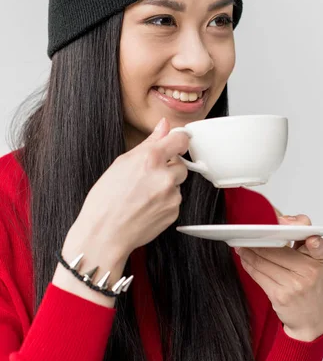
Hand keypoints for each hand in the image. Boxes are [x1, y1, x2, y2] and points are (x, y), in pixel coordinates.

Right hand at [65, 117, 189, 262]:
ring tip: (142, 195)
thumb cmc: (105, 200)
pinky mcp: (174, 212)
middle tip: (146, 177)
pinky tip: (146, 206)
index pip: (180, 139)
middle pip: (180, 164)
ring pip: (177, 184)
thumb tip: (163, 126)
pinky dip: (164, 202)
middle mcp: (165, 176)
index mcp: (151, 158)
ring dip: (166, 186)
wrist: (104, 234)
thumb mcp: (122, 163)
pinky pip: (174, 201)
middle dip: (168, 168)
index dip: (178, 140)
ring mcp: (172, 196)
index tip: (176, 143)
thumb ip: (149, 143)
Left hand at [235, 214, 322, 340]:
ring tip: (242, 245)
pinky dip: (248, 265)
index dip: (300, 229)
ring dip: (248, 251)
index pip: (315, 240)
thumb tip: (280, 221)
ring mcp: (295, 285)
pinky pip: (258, 275)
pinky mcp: (280, 296)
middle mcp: (310, 271)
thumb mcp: (317, 261)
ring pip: (263, 261)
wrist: (312, 321)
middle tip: (246, 233)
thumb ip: (303, 241)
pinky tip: (245, 259)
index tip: (284, 222)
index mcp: (321, 258)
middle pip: (276, 249)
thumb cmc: (313, 286)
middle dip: (258, 240)